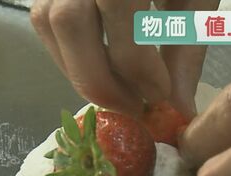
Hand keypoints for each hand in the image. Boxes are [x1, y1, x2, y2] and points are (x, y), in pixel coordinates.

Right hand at [31, 0, 217, 117]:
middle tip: (134, 108)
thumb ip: (186, 51)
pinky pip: (44, 20)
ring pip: (48, 22)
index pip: (118, 6)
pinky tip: (103, 70)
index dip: (137, 61)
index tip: (160, 95)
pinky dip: (71, 54)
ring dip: (81, 70)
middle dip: (100, 78)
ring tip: (121, 94)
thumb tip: (178, 110)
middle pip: (68, 19)